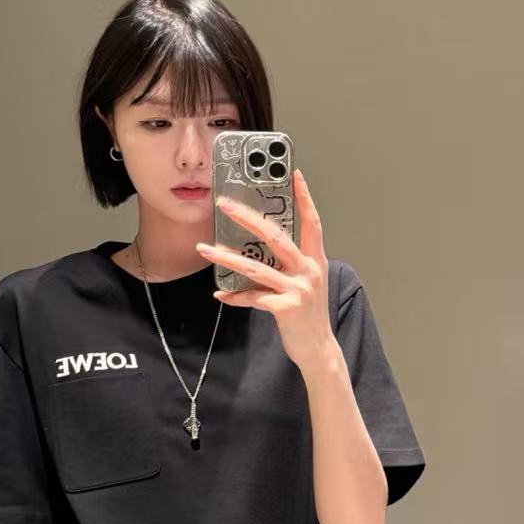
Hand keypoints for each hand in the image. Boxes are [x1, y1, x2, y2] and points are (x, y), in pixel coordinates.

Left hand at [194, 169, 334, 372]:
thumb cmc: (308, 315)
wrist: (318, 349)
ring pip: (256, 267)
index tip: (294, 174)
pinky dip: (235, 296)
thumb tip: (259, 252)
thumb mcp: (305, 284)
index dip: (304, 197)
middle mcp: (308, 270)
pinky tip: (221, 295)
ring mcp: (298, 289)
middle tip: (225, 205)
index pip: (312, 222)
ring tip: (205, 249)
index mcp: (314, 260)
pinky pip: (253, 297)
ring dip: (226, 258)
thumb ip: (290, 265)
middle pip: (275, 237)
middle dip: (247, 218)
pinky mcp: (285, 308)